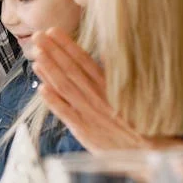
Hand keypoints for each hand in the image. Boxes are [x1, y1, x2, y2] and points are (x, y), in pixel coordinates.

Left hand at [31, 27, 149, 152]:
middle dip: (53, 52)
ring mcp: (89, 112)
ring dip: (49, 71)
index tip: (54, 32)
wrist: (146, 151)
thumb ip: (111, 77)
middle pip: (71, 70)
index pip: (84, 60)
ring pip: (65, 88)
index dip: (67, 46)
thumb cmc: (135, 122)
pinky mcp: (84, 130)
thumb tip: (102, 55)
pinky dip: (53, 101)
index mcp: (108, 86)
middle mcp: (97, 96)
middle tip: (38, 36)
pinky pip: (65, 113)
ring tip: (36, 56)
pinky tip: (41, 89)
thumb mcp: (128, 94)